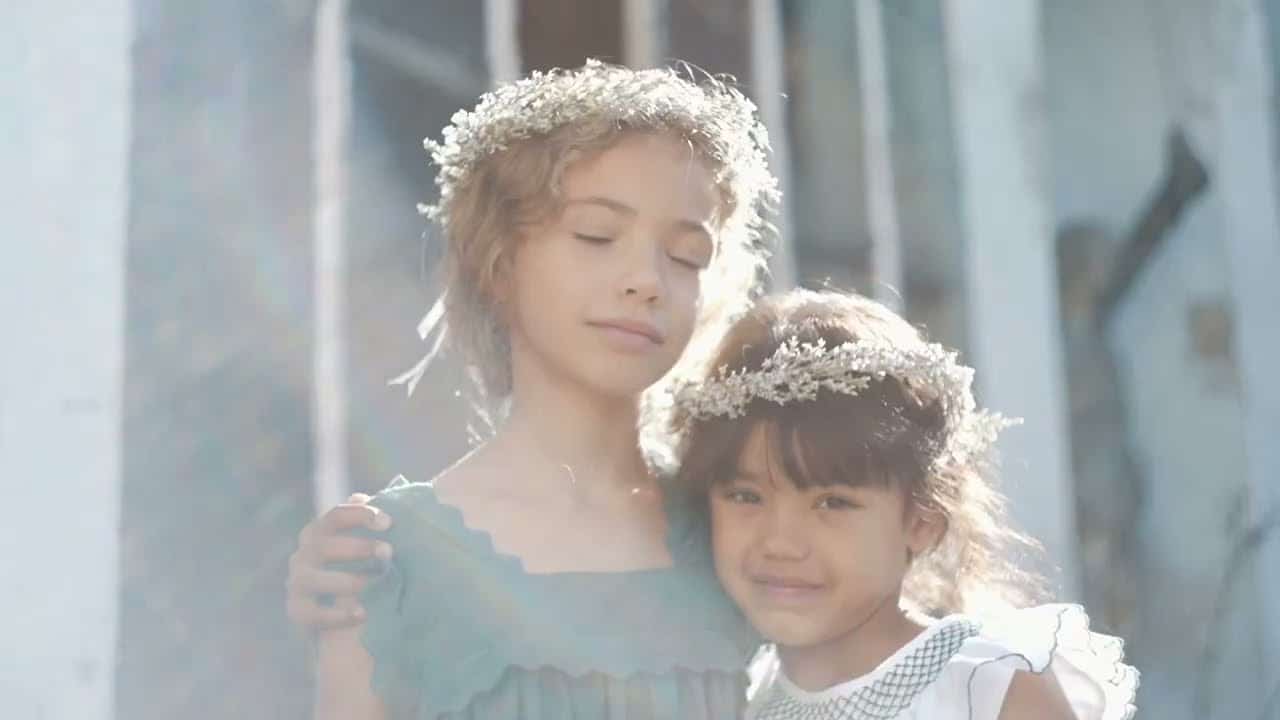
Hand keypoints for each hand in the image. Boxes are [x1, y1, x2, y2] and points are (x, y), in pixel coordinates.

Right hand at [287, 493, 393, 630]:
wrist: (342, 620)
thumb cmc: (359, 571)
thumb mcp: (369, 547)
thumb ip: (369, 522)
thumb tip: (371, 493)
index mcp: (320, 533)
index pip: (334, 516)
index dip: (359, 515)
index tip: (387, 522)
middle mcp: (304, 555)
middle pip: (321, 544)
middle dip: (356, 546)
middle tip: (388, 551)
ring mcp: (297, 583)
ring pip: (312, 578)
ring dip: (346, 580)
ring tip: (375, 583)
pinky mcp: (298, 612)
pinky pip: (310, 613)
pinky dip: (336, 614)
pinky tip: (361, 613)